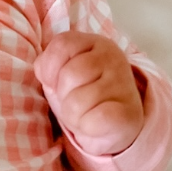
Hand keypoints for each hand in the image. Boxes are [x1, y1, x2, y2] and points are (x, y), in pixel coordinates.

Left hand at [36, 31, 143, 156]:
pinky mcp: (127, 113)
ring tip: (84, 113)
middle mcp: (112, 58)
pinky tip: (94, 124)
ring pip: (77, 101)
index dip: (50, 68)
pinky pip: (92, 120)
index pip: (62, 44)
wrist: (114, 126)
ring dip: (73, 115)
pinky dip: (85, 127)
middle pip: (69, 75)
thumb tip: (44, 71)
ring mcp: (122, 84)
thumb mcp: (62, 72)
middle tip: (75, 101)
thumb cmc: (84, 95)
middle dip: (63, 95)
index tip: (57, 82)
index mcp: (95, 43)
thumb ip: (50, 63)